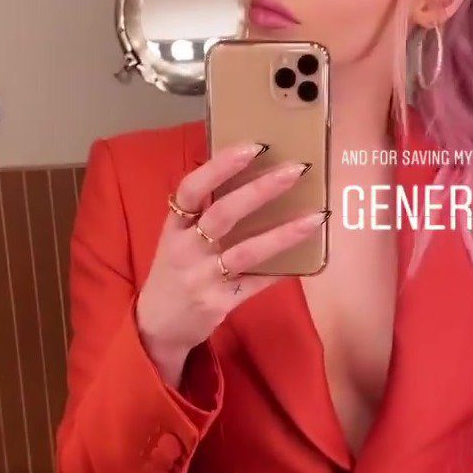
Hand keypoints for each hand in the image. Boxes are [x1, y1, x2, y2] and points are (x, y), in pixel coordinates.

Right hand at [135, 140, 327, 376]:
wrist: (156, 326)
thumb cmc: (173, 273)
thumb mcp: (176, 239)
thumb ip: (202, 214)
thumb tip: (248, 177)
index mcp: (174, 227)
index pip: (191, 188)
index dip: (220, 165)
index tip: (253, 146)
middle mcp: (186, 249)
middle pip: (223, 214)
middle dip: (261, 189)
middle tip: (296, 170)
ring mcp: (202, 278)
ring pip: (246, 251)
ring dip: (283, 233)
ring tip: (316, 216)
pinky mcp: (219, 303)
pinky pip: (257, 284)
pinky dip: (282, 271)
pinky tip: (309, 261)